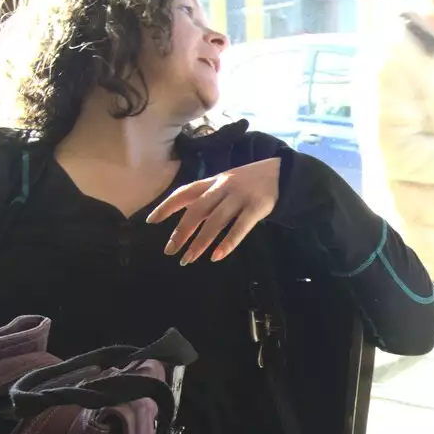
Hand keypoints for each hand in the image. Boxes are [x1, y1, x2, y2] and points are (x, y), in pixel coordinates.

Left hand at [148, 157, 281, 264]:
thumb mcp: (225, 183)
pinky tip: (217, 256)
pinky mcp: (257, 208)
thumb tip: (184, 216)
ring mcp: (240, 197)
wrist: (282, 174)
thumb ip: (207, 197)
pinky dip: (228, 243)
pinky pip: (240, 228)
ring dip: (200, 242)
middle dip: (181, 231)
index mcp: (213, 181)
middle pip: (197, 210)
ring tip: (189, 259)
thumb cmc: (249, 182)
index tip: (151, 221)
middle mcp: (223, 188)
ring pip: (215, 222)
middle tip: (170, 251)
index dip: (167, 206)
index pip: (184, 192)